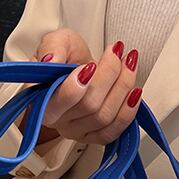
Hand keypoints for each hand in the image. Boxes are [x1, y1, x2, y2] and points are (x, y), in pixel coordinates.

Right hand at [34, 29, 141, 144]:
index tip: (91, 65)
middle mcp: (59, 121)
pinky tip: (134, 92)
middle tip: (116, 54)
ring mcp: (78, 131)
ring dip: (123, 88)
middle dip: (109, 75)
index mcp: (43, 100)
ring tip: (129, 64)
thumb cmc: (66, 57)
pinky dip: (128, 111)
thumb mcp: (57, 42)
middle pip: (89, 106)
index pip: (60, 101)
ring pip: (104, 117)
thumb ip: (52, 47)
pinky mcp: (95, 136)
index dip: (78, 85)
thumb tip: (51, 60)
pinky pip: (113, 132)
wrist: (79, 68)